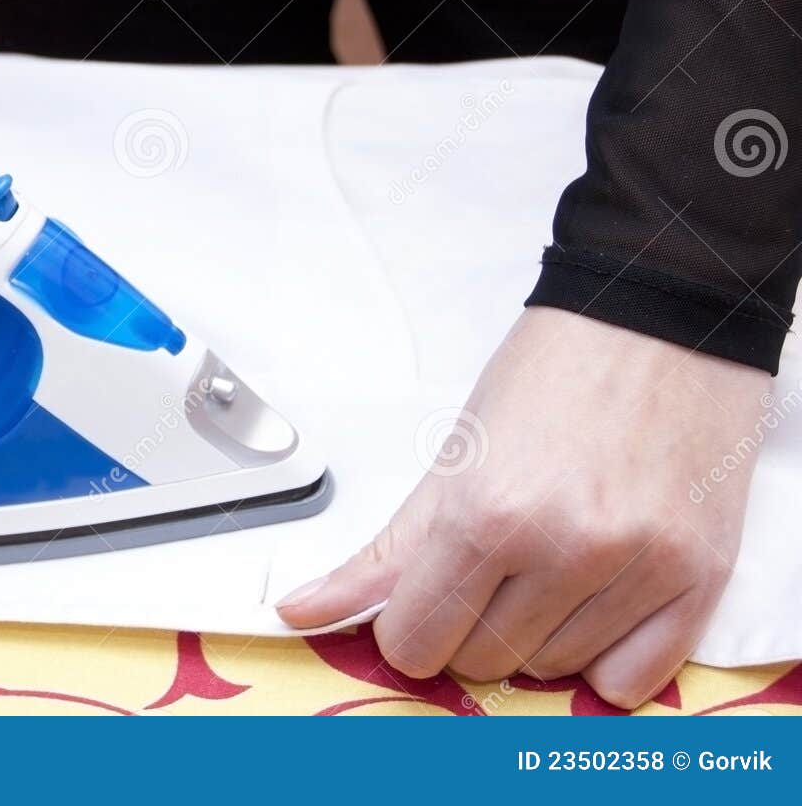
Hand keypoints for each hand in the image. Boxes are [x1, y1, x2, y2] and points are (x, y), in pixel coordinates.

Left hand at [276, 306, 768, 708]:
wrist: (660, 322)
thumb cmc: (552, 377)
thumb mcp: (452, 460)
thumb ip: (383, 554)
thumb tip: (301, 611)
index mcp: (486, 513)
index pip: (415, 640)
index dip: (408, 626)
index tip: (421, 601)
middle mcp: (565, 548)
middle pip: (480, 660)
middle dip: (469, 627)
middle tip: (489, 568)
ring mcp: (639, 567)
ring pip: (552, 671)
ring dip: (537, 637)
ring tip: (549, 564)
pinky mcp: (700, 576)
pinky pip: (633, 680)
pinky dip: (605, 660)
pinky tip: (594, 607)